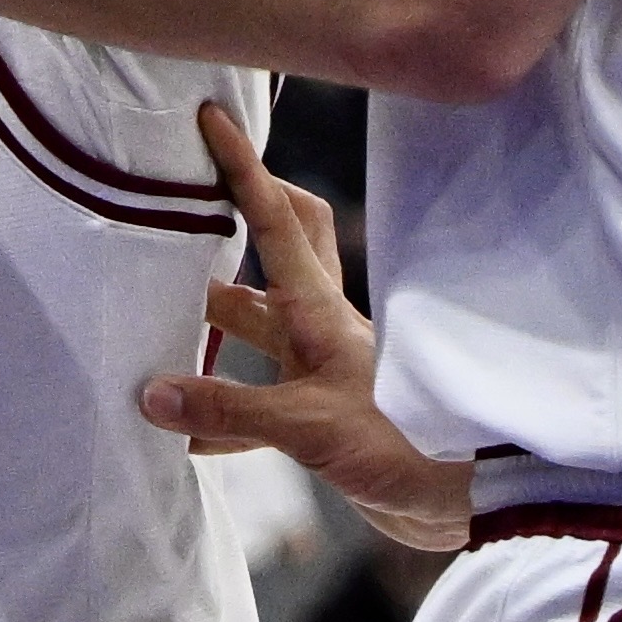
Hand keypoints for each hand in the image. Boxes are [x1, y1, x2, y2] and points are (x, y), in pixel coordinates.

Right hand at [138, 108, 466, 550]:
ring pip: (254, 328)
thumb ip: (228, 409)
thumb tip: (151, 393)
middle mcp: (317, 330)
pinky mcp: (318, 422)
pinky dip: (217, 416)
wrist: (471, 505)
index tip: (213, 117)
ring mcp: (318, 373)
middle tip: (183, 204)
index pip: (275, 220)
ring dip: (207, 326)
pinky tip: (182, 435)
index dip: (243, 167)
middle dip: (230, 222)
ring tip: (150, 321)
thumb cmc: (406, 446)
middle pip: (271, 253)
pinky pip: (254, 406)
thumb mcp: (308, 426)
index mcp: (319, 311)